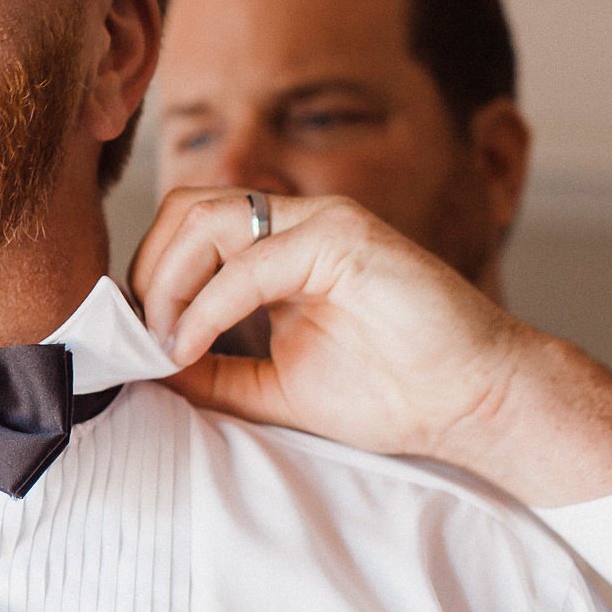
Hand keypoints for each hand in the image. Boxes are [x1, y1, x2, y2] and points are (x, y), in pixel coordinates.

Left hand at [129, 188, 611, 506]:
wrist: (475, 403)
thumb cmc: (392, 393)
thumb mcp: (274, 387)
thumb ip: (213, 371)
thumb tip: (144, 366)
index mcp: (280, 246)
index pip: (187, 230)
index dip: (149, 279)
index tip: (136, 342)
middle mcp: (298, 221)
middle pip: (185, 208)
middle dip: (147, 272)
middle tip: (141, 337)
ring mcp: (323, 221)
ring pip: (207, 216)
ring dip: (168, 280)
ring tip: (165, 340)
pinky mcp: (346, 238)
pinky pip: (251, 260)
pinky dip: (207, 304)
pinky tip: (192, 344)